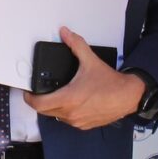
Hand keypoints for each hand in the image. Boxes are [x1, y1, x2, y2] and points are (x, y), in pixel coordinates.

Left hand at [24, 26, 144, 128]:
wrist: (130, 96)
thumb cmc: (111, 82)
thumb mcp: (90, 61)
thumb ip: (75, 45)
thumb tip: (65, 33)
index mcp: (68, 99)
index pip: (38, 104)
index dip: (29, 98)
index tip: (28, 91)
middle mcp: (71, 113)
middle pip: (44, 111)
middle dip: (39, 101)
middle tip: (39, 91)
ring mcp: (78, 121)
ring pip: (55, 116)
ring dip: (52, 107)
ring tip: (54, 94)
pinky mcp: (84, 125)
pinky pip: (67, 120)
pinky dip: (64, 112)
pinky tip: (69, 102)